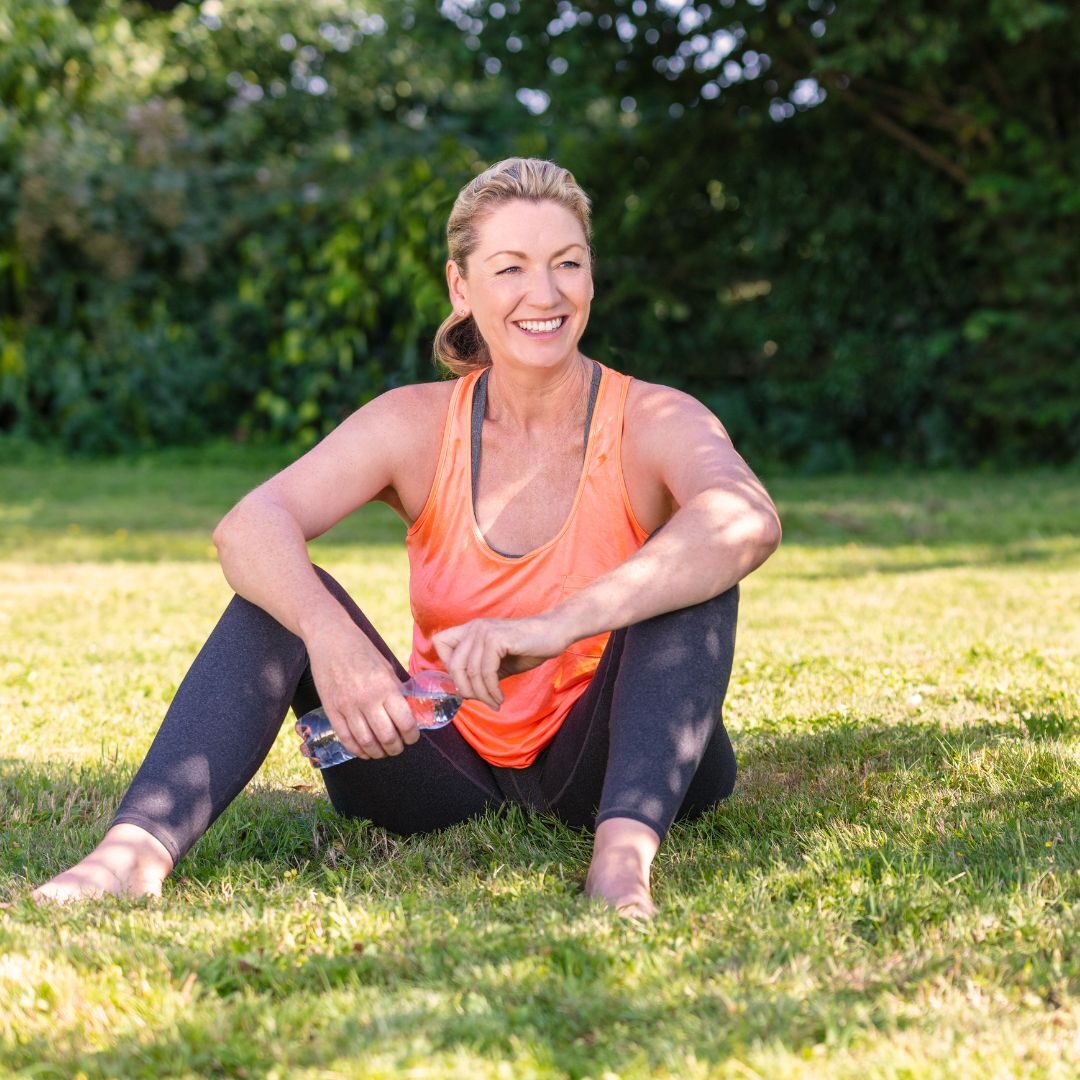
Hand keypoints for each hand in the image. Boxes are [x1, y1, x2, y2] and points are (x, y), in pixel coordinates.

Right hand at [303, 617, 417, 759]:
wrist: (330, 637)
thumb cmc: (361, 649)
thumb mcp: (386, 667)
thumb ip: (394, 690)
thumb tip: (406, 711)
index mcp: (385, 687)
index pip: (405, 722)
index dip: (412, 736)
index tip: (413, 737)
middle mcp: (367, 699)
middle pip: (387, 737)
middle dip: (396, 748)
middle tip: (399, 747)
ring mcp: (347, 706)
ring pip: (366, 742)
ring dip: (377, 752)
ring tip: (383, 751)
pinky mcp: (331, 709)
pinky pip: (345, 737)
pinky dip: (357, 750)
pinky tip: (364, 751)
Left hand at [431, 615, 567, 710]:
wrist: (554, 632)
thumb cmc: (528, 647)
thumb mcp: (497, 661)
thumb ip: (479, 671)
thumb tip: (464, 692)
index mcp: (470, 629)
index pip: (439, 643)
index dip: (447, 665)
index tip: (465, 682)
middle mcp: (474, 628)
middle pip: (454, 665)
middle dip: (466, 689)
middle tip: (481, 701)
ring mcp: (484, 632)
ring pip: (471, 672)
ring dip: (483, 694)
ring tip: (494, 703)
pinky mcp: (497, 639)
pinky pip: (486, 672)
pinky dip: (492, 690)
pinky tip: (499, 696)